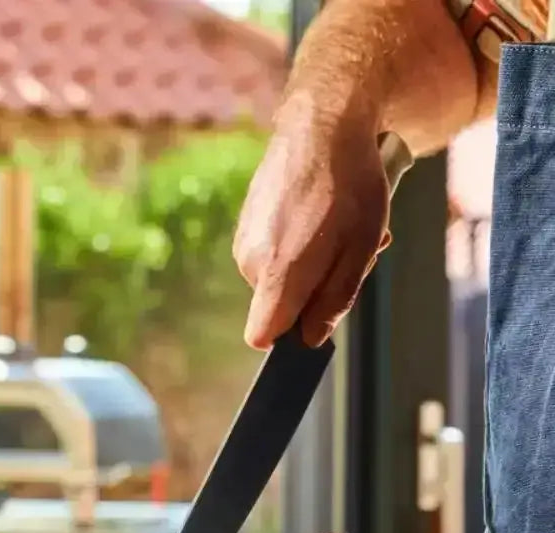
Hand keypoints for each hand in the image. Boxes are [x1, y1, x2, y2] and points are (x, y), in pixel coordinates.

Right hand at [234, 96, 390, 348]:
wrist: (322, 124)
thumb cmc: (350, 186)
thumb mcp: (360, 249)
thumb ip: (334, 301)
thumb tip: (311, 337)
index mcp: (279, 273)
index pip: (261, 336)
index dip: (288, 337)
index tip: (313, 320)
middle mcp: (250, 263)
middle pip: (278, 306)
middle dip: (310, 291)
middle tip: (344, 253)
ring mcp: (243, 242)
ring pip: (275, 280)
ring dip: (306, 265)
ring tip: (335, 228)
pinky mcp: (244, 225)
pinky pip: (269, 255)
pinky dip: (293, 245)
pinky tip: (315, 214)